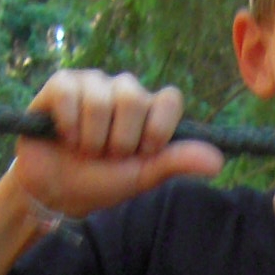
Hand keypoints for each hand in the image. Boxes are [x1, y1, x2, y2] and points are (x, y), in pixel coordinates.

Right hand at [14, 69, 223, 220]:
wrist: (56, 191)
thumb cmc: (102, 182)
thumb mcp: (142, 177)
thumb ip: (176, 163)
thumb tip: (218, 161)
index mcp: (149, 111)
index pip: (170, 99)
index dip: (158, 128)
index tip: (144, 152)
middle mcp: (124, 91)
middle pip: (134, 98)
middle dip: (120, 138)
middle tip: (109, 155)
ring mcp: (93, 84)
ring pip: (100, 100)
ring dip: (91, 138)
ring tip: (84, 149)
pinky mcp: (62, 84)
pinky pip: (70, 94)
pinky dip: (68, 125)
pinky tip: (65, 136)